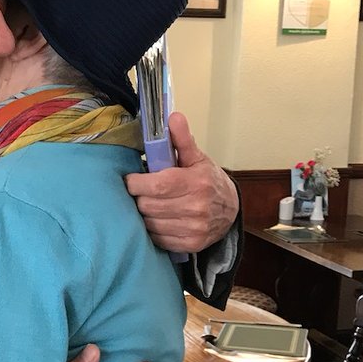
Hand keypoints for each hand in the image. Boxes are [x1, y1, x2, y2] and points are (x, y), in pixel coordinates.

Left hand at [124, 112, 238, 252]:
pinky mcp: (190, 244)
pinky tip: (158, 219)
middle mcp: (196, 207)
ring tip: (149, 204)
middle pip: (149, 206)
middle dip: (139, 198)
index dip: (136, 183)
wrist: (231, 211)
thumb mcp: (197, 158)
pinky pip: (158, 238)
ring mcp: (194, 229)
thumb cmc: (209, 181)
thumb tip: (173, 116)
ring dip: (144, 214)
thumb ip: (182, 139)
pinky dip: (153, 229)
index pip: (156, 185)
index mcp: (196, 183)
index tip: (132, 180)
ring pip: (150, 223)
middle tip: (141, 192)